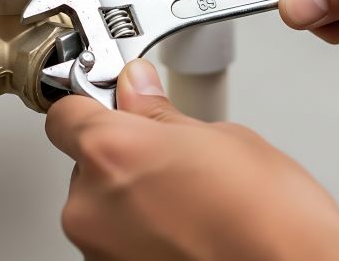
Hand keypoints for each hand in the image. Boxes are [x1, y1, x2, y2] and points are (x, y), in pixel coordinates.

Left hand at [46, 59, 338, 260]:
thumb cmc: (271, 218)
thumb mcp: (222, 138)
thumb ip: (162, 115)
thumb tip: (139, 92)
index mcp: (112, 151)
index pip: (66, 114)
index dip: (93, 104)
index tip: (113, 102)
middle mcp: (91, 205)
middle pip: (85, 164)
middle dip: (122, 156)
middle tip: (170, 158)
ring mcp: (99, 250)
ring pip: (101, 206)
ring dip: (131, 198)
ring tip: (188, 200)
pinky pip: (115, 242)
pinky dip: (140, 234)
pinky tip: (185, 229)